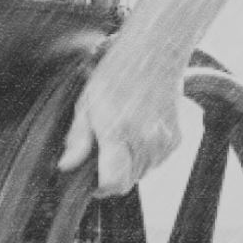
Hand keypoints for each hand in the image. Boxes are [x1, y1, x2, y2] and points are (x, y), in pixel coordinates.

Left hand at [57, 38, 184, 197]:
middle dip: (113, 174)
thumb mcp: (86, 104)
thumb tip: (67, 166)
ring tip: (123, 137)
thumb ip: (78, 139)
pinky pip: (156, 163)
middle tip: (105, 151)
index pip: (113, 182)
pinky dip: (146, 156)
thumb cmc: (117, 75)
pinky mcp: (175, 140)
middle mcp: (144, 141)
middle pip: (127, 182)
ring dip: (130, 166)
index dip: (100, 187)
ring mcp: (163, 142)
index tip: (93, 181)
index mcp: (118, 132)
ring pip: (142, 174)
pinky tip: (139, 134)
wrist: (154, 55)